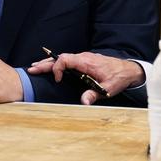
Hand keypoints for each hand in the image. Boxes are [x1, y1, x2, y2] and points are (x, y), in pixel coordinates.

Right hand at [27, 52, 145, 104]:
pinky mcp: (84, 62)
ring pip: (63, 59)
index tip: (57, 80)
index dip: (58, 68)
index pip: (66, 60)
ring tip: (36, 67)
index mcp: (87, 62)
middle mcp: (83, 57)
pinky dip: (57, 64)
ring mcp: (83, 59)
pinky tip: (51, 68)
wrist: (128, 70)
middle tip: (31, 69)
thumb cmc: (118, 77)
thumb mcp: (108, 88)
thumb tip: (83, 102)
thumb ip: (94, 94)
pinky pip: (68, 61)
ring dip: (49, 63)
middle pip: (60, 58)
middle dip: (45, 63)